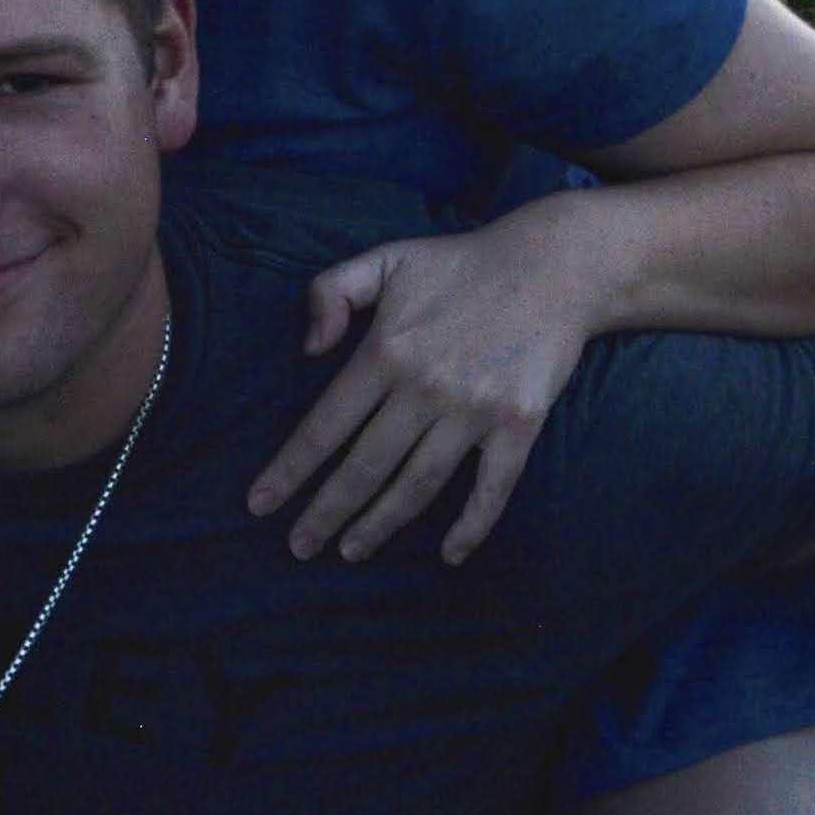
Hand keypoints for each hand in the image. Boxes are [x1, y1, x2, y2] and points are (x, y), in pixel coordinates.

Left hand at [244, 212, 595, 565]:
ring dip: (379, 525)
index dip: (288, 471)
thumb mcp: (385, 259)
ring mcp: (475, 410)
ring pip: (417, 485)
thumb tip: (308, 349)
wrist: (554, 265)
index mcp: (386, 351)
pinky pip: (492, 488)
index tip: (259, 504)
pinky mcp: (519, 423)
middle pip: (363, 467)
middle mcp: (426, 387)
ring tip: (350, 552)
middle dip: (324, 514)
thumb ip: (330, 291)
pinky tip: (449, 555)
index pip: (324, 427)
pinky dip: (471, 526)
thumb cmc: (460, 265)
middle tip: (299, 547)